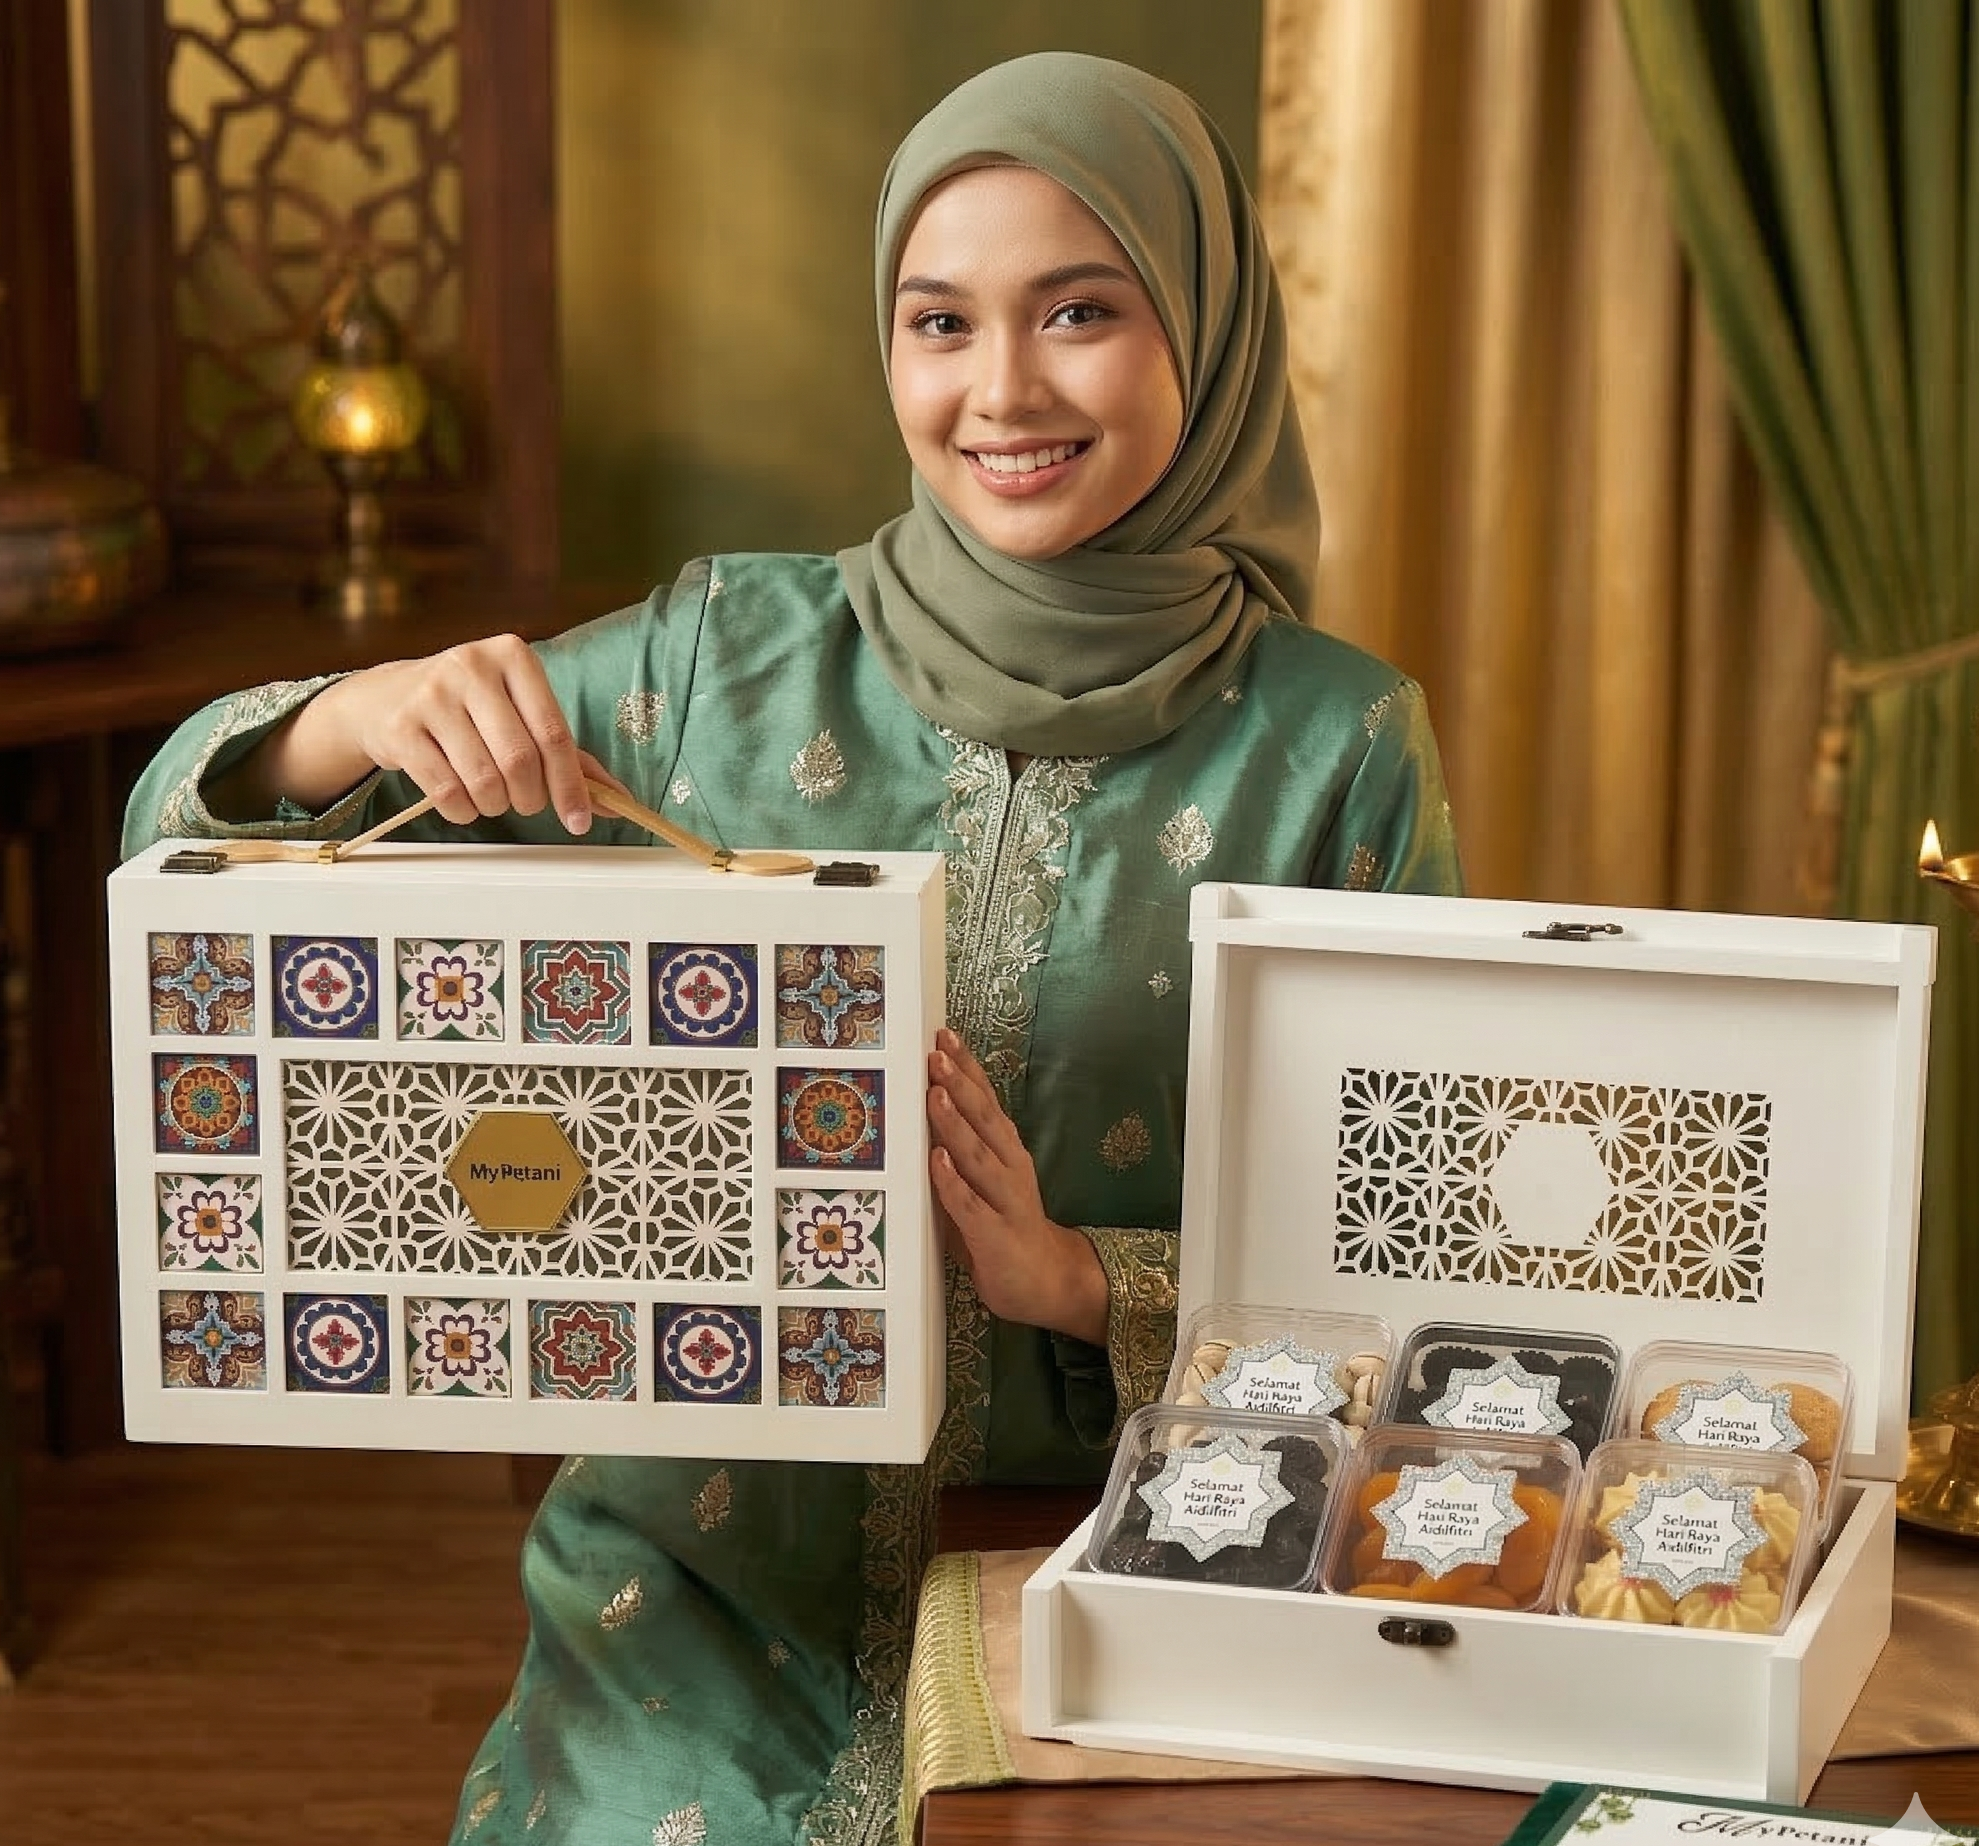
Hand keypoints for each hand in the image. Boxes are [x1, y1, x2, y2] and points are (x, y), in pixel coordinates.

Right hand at [238, 635, 613, 830]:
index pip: (554, 733)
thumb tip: (618, 801)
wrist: (386, 697)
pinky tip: (463, 801)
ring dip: (495, 806)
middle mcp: (471, 666)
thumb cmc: (471, 708)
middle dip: (531, 798)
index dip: (570, 785)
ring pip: (484, 780)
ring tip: (493, 798)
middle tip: (527, 803)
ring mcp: (431, 694)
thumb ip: (570, 754)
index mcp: (513, 656)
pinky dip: (463, 810)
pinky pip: (446, 791)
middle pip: (520, 760)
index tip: (579, 819)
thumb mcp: (520, 713)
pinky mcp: (400, 727)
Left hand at [926, 1027, 1108, 1345]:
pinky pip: (970, 1205)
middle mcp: (1011, 1167)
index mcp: (1006, 1150)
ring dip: (955, 1124)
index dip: (966, 1067)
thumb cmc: (1003, 1225)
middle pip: (984, 1119)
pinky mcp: (996, 1235)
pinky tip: (937, 1161)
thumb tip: (920, 1104)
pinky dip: (953, 1182)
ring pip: (978, 1156)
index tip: (944, 1035)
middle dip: (959, 1084)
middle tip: (936, 1053)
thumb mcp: (983, 1179)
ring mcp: (1006, 1200)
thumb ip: (961, 1148)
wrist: (1047, 1281)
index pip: (986, 1100)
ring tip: (935, 1094)